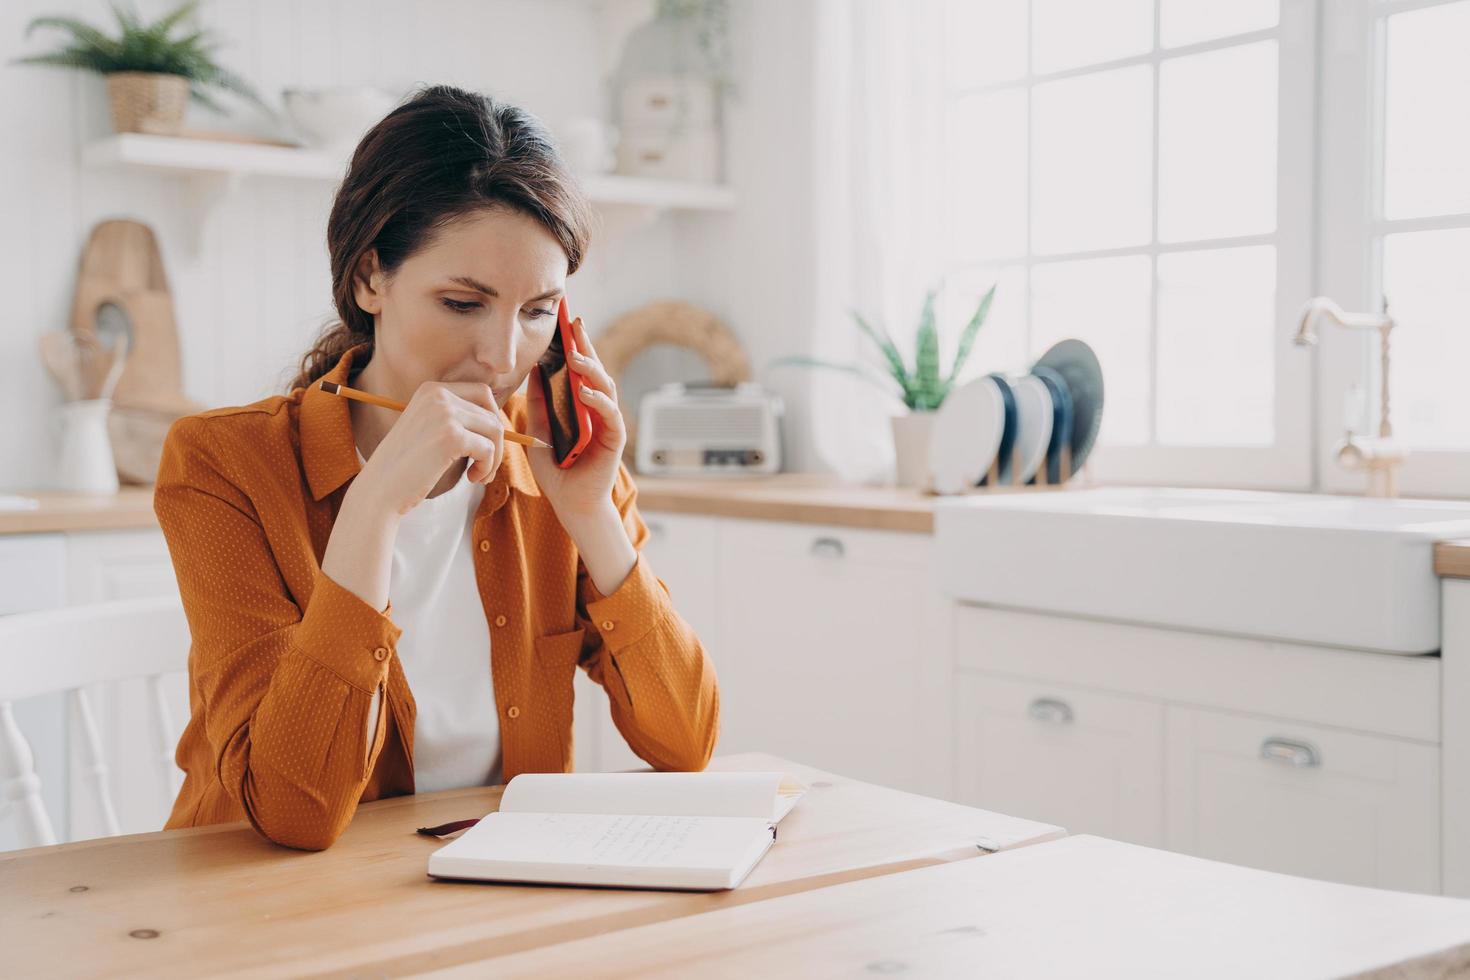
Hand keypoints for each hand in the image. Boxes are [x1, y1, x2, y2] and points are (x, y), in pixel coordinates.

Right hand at [351, 381, 505, 516]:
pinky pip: (488, 449)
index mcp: (432, 389)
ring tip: (479, 476)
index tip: (485, 445)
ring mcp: (444, 413)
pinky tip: (472, 479)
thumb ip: (457, 419)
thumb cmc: (408, 466)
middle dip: (496, 442)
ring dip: (494, 457)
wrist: (380, 490)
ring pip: (495, 430)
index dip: (492, 420)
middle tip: (485, 467)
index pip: (483, 393)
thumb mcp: (430, 430)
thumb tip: (500, 420)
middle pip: (491, 412)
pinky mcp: (451, 436)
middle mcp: (438, 394)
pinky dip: (486, 467)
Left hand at [525, 316, 627, 522]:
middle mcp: (596, 409)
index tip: (564, 322)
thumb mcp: (540, 432)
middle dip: (585, 346)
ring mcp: (607, 422)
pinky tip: (584, 391)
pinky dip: (598, 401)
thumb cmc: (557, 470)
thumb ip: (539, 405)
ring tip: (576, 355)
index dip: (573, 345)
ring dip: (591, 370)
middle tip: (574, 323)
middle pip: (594, 370)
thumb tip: (532, 372)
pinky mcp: (614, 438)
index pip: (578, 369)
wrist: (570, 503)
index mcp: (580, 404)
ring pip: (605, 387)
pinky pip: (609, 414)